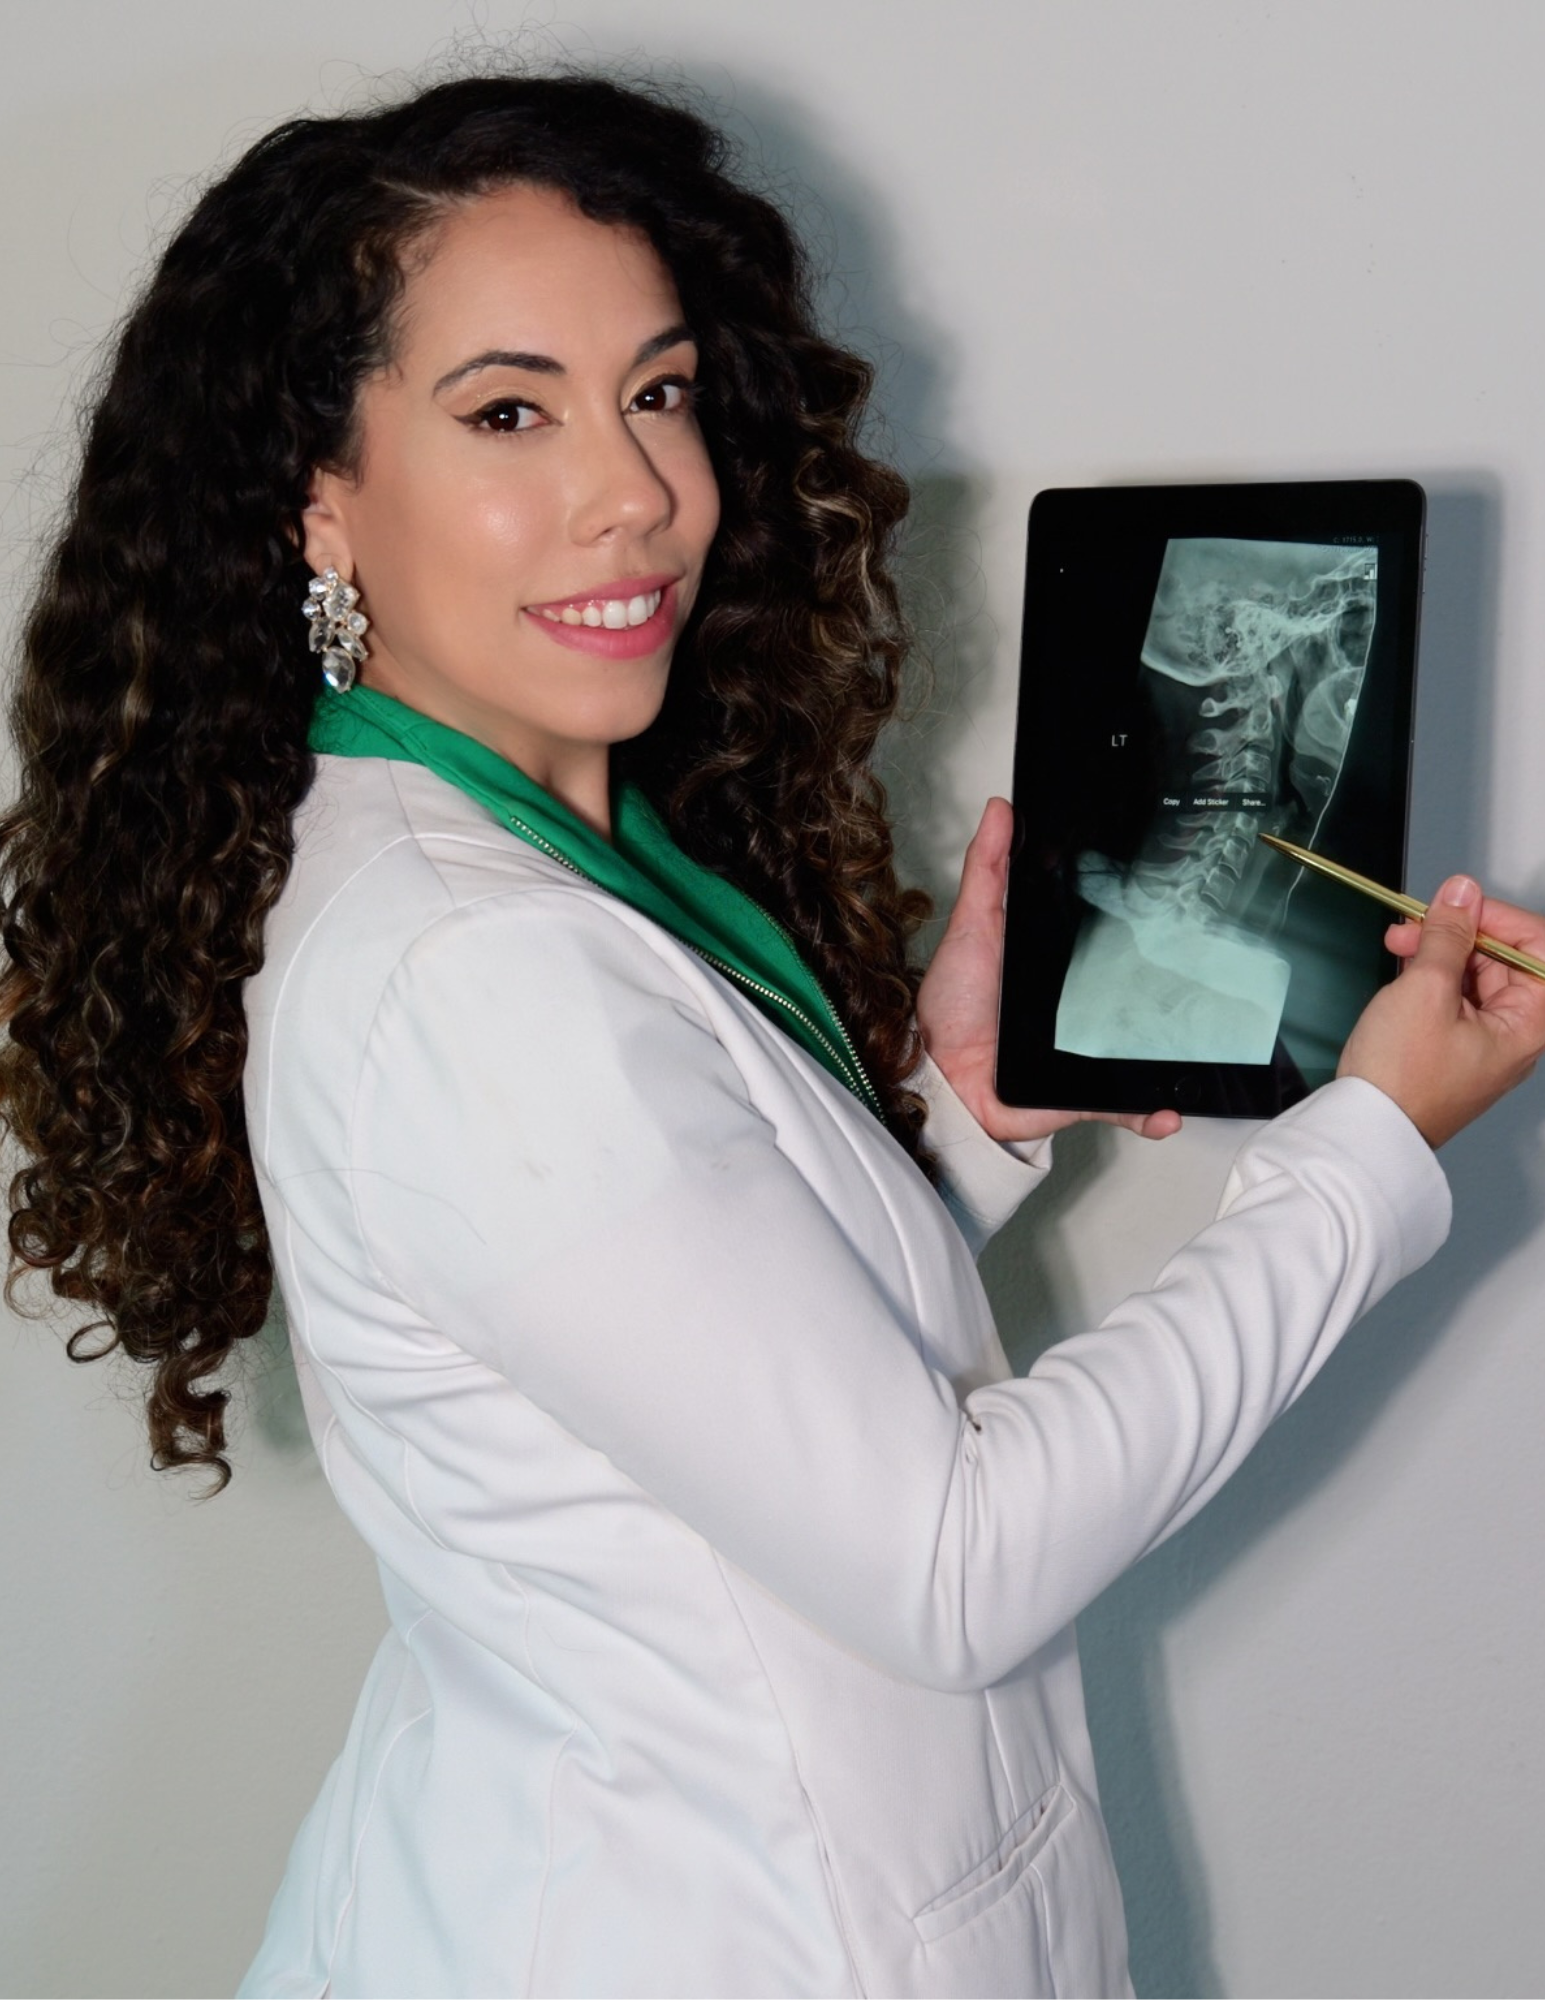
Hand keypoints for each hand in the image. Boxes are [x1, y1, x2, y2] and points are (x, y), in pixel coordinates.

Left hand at [916, 797, 1182, 1144]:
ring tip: (1208, 1043)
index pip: (1106, 936)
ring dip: (1173, 1053)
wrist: (941, 1081)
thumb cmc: (951, 1008)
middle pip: (1134, 991)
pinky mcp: (1080, 1091)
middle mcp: (1074, 1005)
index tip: (1176, 897)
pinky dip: (1150, 1111)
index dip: (1140, 920)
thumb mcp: (973, 927)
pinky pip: (1123, 1102)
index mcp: (1053, 962)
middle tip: (1209, 971)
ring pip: (1140, 1049)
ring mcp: (1083, 1049)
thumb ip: (988, 870)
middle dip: (1172, 988)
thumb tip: (1001, 810)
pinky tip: (1171, 1111)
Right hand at [1338, 874, 1544, 1146]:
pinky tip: (1402, 970)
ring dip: (1439, 952)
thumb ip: (1449, 936)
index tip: (1459, 906)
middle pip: (1503, 960)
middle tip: (1416, 925)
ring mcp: (1482, 1041)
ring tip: (1399, 945)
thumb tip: (1462, 895)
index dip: (1500, 920)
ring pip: (1473, 975)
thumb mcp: (1425, 990)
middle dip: (1460, 934)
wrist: (1365, 1130)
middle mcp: (1513, 1034)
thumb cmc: (1401, 1079)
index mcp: (1527, 1025)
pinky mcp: (1451, 1046)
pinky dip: (1428, 977)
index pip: (1538, 950)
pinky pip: (1451, 997)